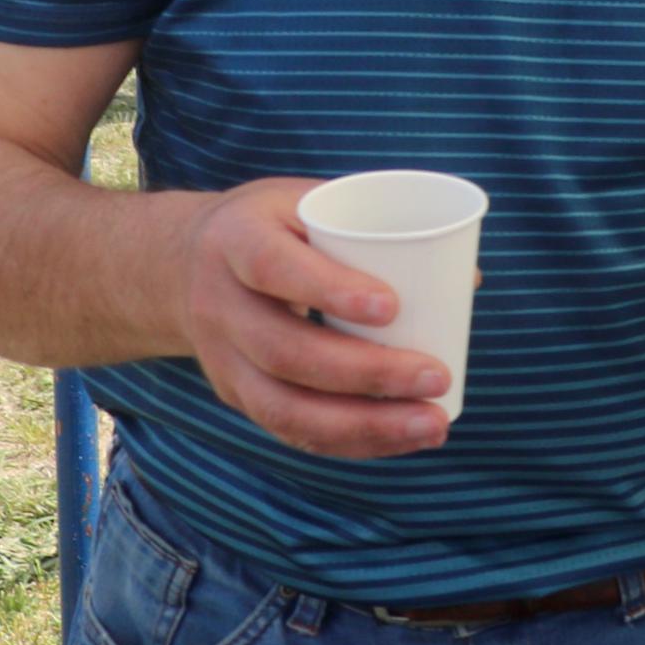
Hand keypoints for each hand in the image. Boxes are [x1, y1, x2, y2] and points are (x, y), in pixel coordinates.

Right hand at [186, 179, 452, 458]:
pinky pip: (288, 429)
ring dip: (364, 424)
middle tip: (437, 376)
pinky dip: (349, 442)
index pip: (273, 268)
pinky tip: (401, 440)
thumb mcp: (305, 202)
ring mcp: (221, 358)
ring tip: (432, 425)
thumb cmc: (272, 228)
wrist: (180, 266)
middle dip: (366, 373)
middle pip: (285, 351)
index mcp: (235, 242)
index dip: (328, 289)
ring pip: (284, 406)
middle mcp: (219, 305)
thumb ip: (374, 229)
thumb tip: (465, 279)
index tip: (392, 307)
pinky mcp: (235, 393)